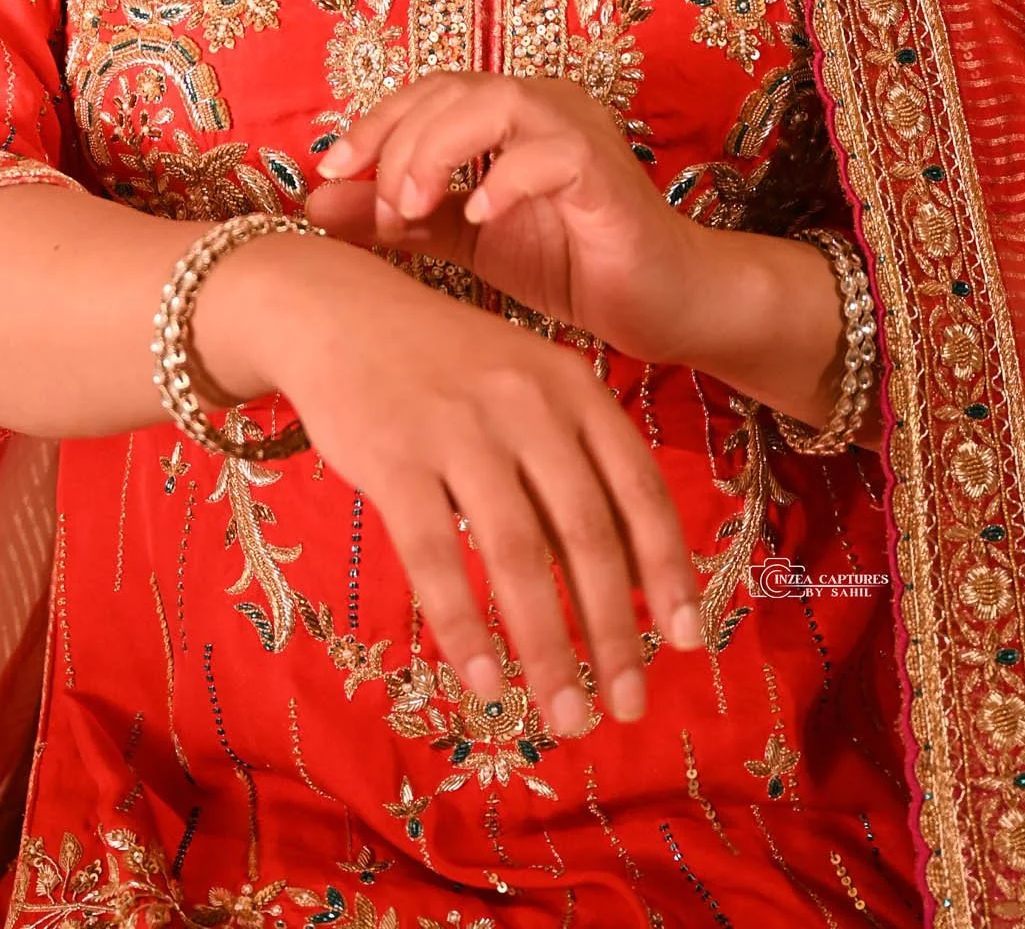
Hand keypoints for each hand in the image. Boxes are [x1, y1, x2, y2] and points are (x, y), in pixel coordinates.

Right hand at [224, 230, 704, 735]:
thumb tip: (629, 579)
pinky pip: (435, 558)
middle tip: (629, 706)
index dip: (668, 570)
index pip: (639, 488)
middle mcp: (525, 402)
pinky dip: (465, 628)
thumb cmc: (443, 364)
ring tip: (566, 716)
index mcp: (572, 385)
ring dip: (548, 649)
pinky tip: (484, 684)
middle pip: (586, 533)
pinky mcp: (392, 456)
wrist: (336, 309)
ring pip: (518, 556)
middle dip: (614, 632)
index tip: (688, 640)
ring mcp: (458, 427)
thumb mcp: (525, 386)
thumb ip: (573, 465)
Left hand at [308, 72, 702, 358]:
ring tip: (414, 207)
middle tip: (380, 208)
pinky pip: (550, 154)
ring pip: (495, 103)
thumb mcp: (468, 239)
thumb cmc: (573, 262)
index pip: (426, 93)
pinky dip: (505, 180)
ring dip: (439, 150)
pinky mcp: (606, 173)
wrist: (663, 304)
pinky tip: (480, 218)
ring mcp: (579, 132)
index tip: (329, 171)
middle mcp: (544, 106)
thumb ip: (403, 217)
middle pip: (451, 89)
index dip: (373, 124)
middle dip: (399, 143)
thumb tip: (317, 203)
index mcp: (509, 116)